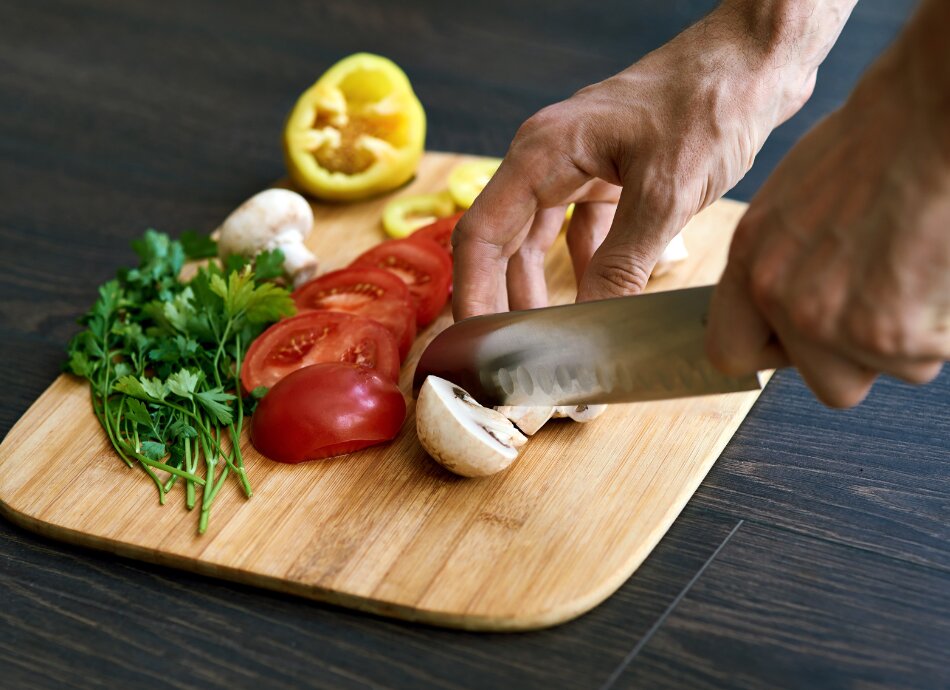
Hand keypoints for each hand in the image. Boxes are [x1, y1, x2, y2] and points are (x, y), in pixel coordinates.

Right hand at [452, 6, 818, 318]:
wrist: (759, 59)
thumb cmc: (711, 101)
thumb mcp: (666, 194)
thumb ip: (621, 264)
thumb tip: (589, 324)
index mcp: (543, 154)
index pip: (481, 235)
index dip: (471, 295)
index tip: (475, 347)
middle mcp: (548, 159)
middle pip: (502, 243)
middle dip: (502, 300)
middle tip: (510, 355)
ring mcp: (578, 166)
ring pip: (537, 241)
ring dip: (539, 288)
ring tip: (548, 338)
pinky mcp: (609, 174)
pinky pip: (579, 231)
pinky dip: (584, 267)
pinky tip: (595, 300)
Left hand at [706, 39, 949, 406]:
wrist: (931, 116)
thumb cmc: (876, 145)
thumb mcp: (792, 202)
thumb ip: (777, 264)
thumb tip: (775, 310)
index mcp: (750, 261)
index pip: (730, 351)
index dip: (774, 353)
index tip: (800, 340)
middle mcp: (780, 298)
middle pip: (823, 383)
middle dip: (856, 358)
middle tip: (881, 301)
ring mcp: (831, 321)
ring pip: (883, 370)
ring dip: (905, 337)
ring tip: (912, 268)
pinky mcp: (891, 334)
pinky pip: (925, 356)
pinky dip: (940, 327)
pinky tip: (934, 269)